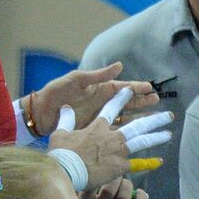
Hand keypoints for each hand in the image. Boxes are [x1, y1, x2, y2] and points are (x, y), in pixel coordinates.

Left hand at [32, 62, 158, 133]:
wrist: (42, 113)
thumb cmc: (57, 92)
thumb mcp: (77, 80)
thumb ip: (98, 75)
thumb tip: (119, 65)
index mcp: (100, 88)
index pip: (123, 87)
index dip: (136, 87)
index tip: (149, 87)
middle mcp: (104, 102)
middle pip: (128, 101)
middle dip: (143, 101)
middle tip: (157, 101)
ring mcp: (102, 116)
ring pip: (126, 116)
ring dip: (139, 115)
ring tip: (154, 115)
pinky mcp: (97, 129)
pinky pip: (115, 129)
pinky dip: (127, 130)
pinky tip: (138, 133)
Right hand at [50, 107, 174, 187]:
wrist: (66, 170)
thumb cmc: (61, 153)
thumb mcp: (61, 133)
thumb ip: (66, 119)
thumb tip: (66, 108)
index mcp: (98, 126)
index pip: (112, 108)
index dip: (122, 98)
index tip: (130, 90)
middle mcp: (112, 136)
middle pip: (137, 124)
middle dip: (154, 119)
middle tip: (168, 116)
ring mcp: (118, 150)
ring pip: (141, 140)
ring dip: (156, 136)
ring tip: (168, 133)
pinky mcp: (120, 166)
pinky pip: (137, 163)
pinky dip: (149, 163)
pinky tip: (160, 161)